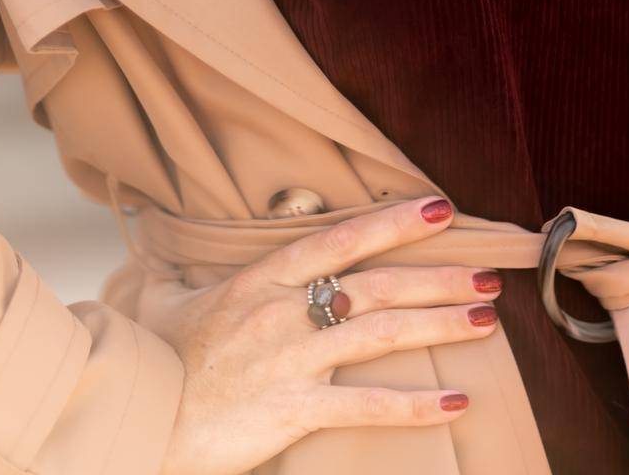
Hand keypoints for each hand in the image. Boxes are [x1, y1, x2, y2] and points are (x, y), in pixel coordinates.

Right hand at [137, 194, 502, 474]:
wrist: (139, 419)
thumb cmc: (154, 359)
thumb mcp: (169, 299)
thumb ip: (186, 272)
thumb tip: (170, 247)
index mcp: (261, 278)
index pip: (341, 238)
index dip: (394, 221)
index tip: (441, 209)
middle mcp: (282, 311)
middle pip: (376, 284)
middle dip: (438, 275)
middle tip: (488, 272)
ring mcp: (290, 360)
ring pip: (381, 334)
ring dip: (440, 324)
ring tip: (485, 320)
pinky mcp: (292, 411)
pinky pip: (365, 407)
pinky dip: (416, 407)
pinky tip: (455, 403)